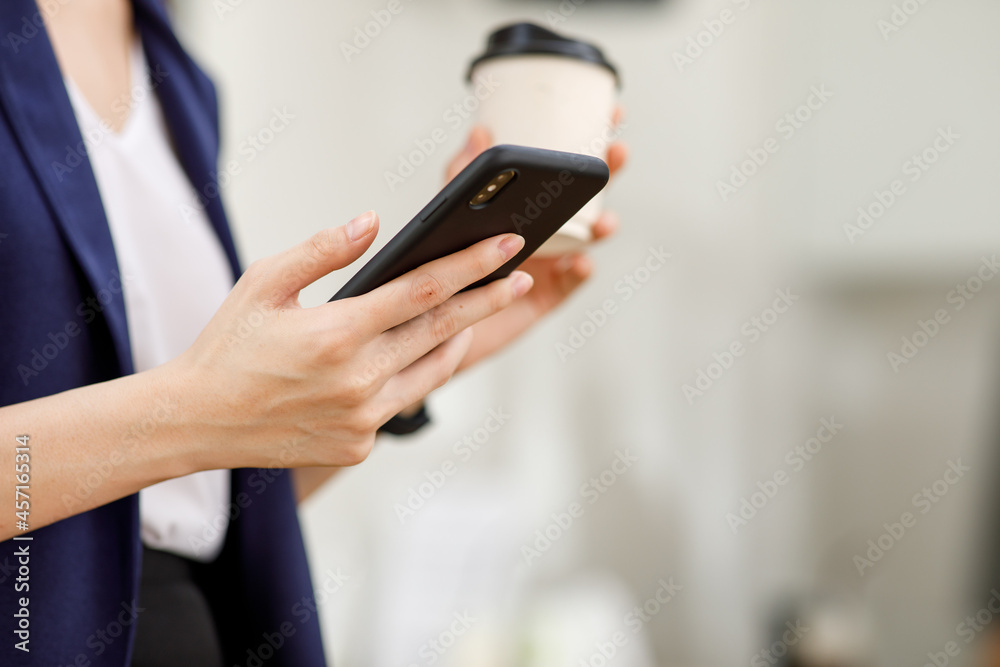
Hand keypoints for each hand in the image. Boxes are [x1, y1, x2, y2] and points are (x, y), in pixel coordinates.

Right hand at [171, 211, 532, 468]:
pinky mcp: (359, 446)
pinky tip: (415, 354)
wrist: (197, 421)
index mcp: (336, 333)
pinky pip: (400, 402)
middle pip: (443, 329)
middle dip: (488, 298)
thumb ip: (323, 249)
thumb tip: (373, 222)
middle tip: (521, 276)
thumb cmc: (229, 346)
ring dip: (460, 338)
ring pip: (432, 371)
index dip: (472, 265)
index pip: (423, 290)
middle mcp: (358, 381)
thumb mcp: (263, 282)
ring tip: (477, 311)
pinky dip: (411, 374)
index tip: (509, 245)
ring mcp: (362, 420)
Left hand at [444, 119, 627, 370]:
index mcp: (529, 203)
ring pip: (588, 239)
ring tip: (604, 222)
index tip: (614, 114)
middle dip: (611, 172)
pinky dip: (579, 272)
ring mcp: (552, 261)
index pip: (567, 164)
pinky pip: (570, 282)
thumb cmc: (446, 263)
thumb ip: (462, 175)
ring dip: (602, 227)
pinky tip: (580, 263)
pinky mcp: (547, 295)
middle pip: (589, 195)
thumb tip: (480, 131)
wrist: (433, 319)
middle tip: (618, 152)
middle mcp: (548, 229)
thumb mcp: (450, 213)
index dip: (594, 139)